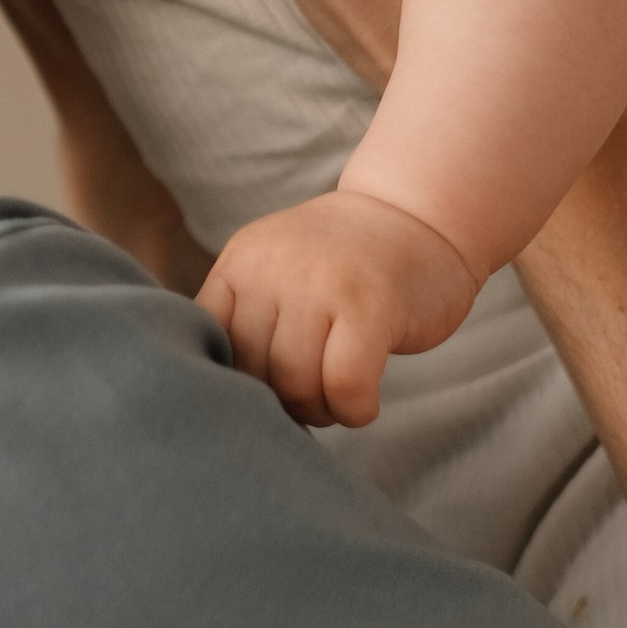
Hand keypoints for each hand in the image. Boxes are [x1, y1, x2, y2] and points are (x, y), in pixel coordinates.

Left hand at [200, 189, 477, 426]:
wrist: (418, 216)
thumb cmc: (346, 267)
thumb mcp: (277, 271)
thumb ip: (243, 318)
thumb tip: (222, 401)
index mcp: (242, 260)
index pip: (207, 342)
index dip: (235, 383)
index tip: (267, 389)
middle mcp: (274, 266)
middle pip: (254, 372)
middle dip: (283, 403)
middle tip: (313, 398)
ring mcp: (322, 284)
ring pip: (297, 385)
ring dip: (320, 411)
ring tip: (337, 399)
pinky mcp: (371, 308)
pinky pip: (344, 387)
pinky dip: (353, 412)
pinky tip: (363, 404)